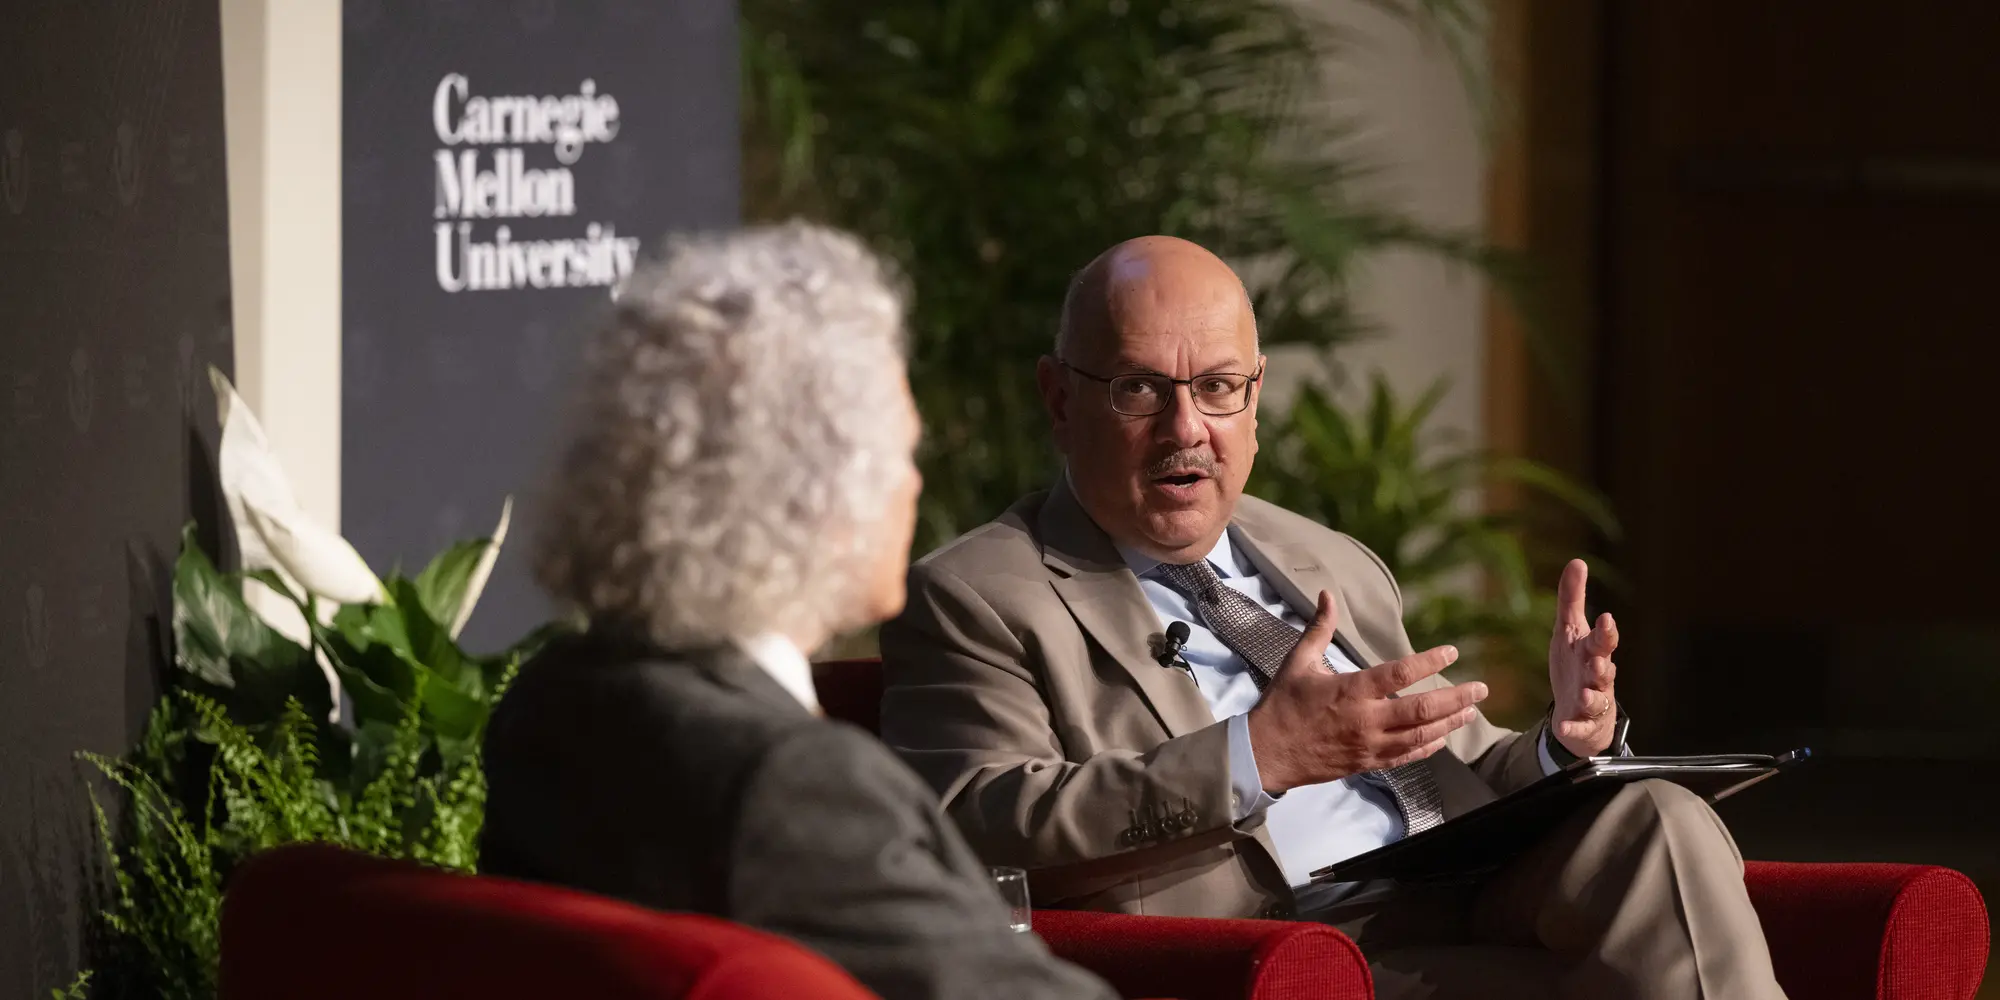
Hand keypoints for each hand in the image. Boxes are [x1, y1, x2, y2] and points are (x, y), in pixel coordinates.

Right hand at [1246, 591, 1487, 794]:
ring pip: (1420, 735)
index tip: (1451, 651)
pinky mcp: (1367, 763)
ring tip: (1471, 711)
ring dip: (1450, 723)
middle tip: (1481, 689)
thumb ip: (1319, 628)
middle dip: (1456, 699)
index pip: (1400, 673)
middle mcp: (1366, 720)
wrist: (1266, 754)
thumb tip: (1327, 595)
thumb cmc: (1282, 705)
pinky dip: (1428, 747)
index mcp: (1351, 691)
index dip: (1430, 661)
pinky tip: (1442, 738)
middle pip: (1422, 710)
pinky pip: (1406, 757)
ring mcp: (1369, 745)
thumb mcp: (1298, 662)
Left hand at [1549, 559, 1618, 757]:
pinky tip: (1563, 728)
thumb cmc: (1576, 664)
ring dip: (1590, 697)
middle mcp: (1596, 677)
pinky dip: (1572, 728)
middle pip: (1603, 669)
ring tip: (1582, 695)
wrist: (1578, 712)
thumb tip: (1577, 561)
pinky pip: (1578, 727)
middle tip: (1598, 660)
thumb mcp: (1569, 631)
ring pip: (1595, 699)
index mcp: (1593, 652)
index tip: (1605, 618)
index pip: (1603, 640)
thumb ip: (1572, 599)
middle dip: (1602, 664)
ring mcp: (1592, 702)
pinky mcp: (1582, 725)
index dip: (1605, 631)